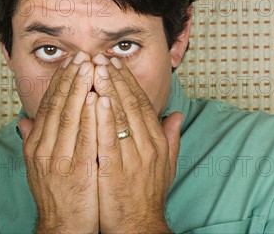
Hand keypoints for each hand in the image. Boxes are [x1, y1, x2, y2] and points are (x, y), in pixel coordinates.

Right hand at [17, 52, 98, 233]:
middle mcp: (44, 148)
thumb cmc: (57, 194)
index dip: (60, 81)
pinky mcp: (76, 170)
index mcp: (37, 144)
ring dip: (80, 89)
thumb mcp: (37, 166)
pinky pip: (84, 138)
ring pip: (69, 116)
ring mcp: (58, 159)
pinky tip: (96, 98)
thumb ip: (32, 140)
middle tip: (82, 55)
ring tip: (90, 67)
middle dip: (71, 78)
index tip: (71, 62)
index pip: (48, 105)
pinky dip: (89, 116)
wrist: (62, 227)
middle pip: (58, 105)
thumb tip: (23, 121)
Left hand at [92, 56, 181, 232]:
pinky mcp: (117, 170)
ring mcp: (133, 157)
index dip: (128, 82)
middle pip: (131, 104)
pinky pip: (110, 139)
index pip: (142, 104)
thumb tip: (177, 115)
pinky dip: (105, 118)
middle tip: (100, 57)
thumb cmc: (147, 195)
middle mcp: (148, 146)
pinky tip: (97, 99)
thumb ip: (170, 138)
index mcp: (156, 142)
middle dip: (115, 78)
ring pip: (121, 116)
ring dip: (108, 89)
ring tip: (96, 68)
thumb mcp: (165, 166)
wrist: (139, 226)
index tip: (115, 63)